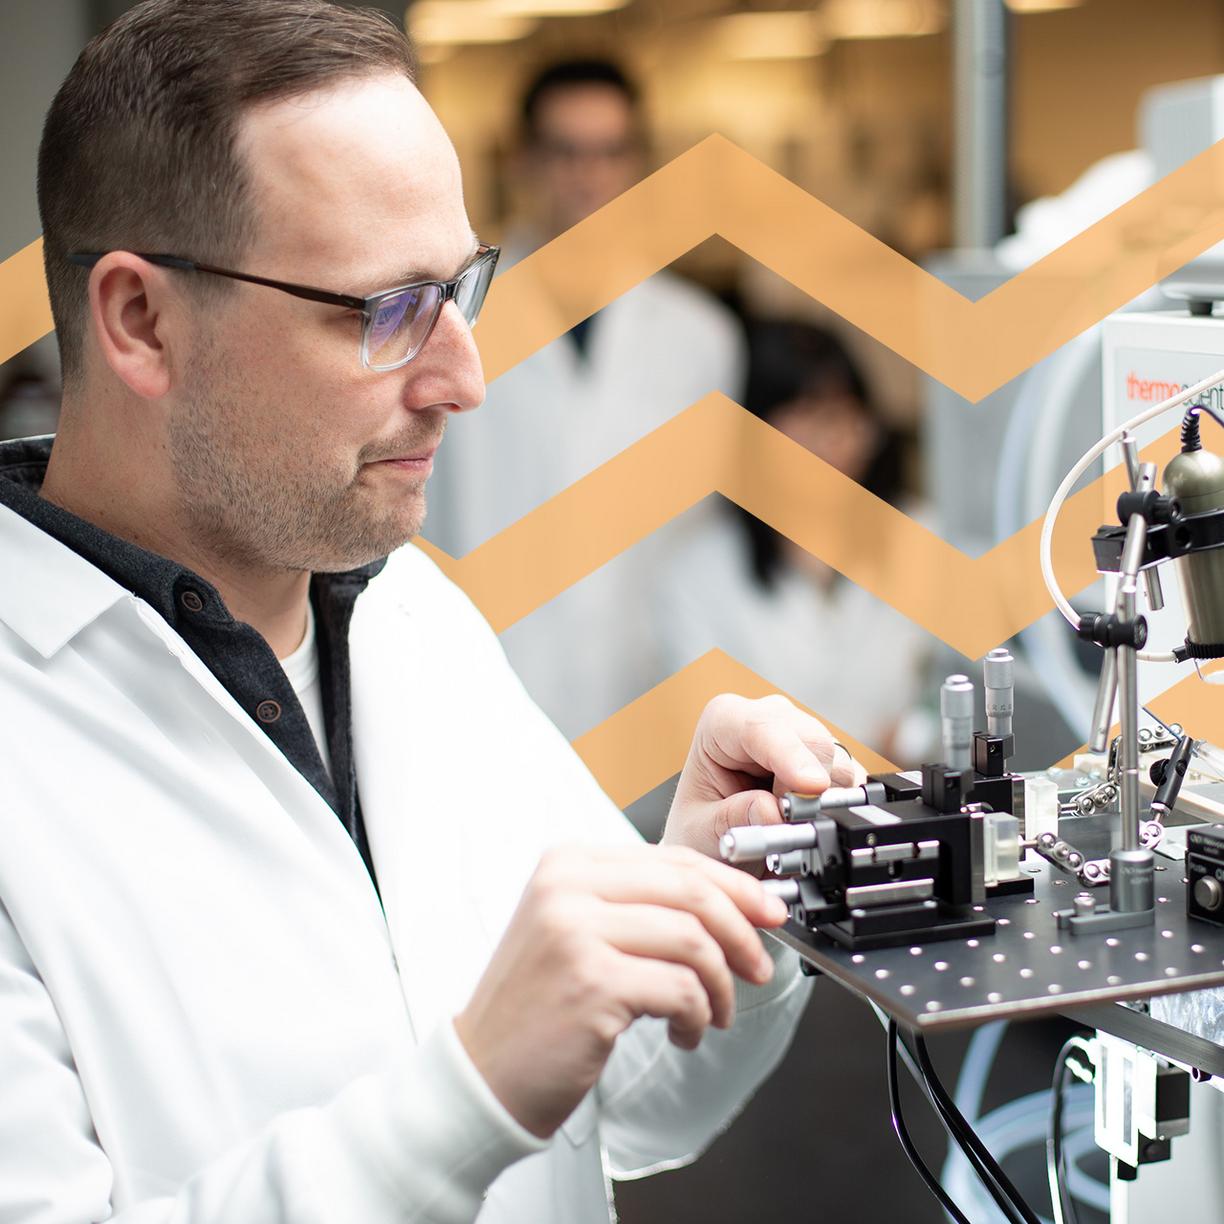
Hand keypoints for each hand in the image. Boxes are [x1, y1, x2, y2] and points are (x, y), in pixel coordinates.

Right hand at [453, 843, 789, 1138]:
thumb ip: (638, 906)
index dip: (732, 884)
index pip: (672, 857)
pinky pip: (681, 988)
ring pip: (694, 940)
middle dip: (740, 930)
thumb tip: (728, 903)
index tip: (766, 910)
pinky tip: (682, 1033)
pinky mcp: (592, 982)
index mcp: (568, 862)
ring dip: (720, 985)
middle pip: (690, 889)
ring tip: (712, 1013)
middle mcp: (568, 886)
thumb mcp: (577, 931)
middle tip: (757, 967)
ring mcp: (577, 931)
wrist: (481, 1074)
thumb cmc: (537, 1007)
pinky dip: (697, 1016)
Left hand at [662, 693, 865, 863]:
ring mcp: (803, 735)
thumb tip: (774, 812)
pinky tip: (812, 822)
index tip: (812, 786)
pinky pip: (853, 780)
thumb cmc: (701, 827)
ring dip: (825, 802)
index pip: (761, 727)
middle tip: (790, 827)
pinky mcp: (829, 759)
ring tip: (791, 828)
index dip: (790, 755)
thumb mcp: (702, 831)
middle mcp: (769, 718)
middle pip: (812, 740)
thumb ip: (734, 819)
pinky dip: (840, 807)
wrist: (718, 844)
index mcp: (723, 721)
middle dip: (810, 788)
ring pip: (838, 761)